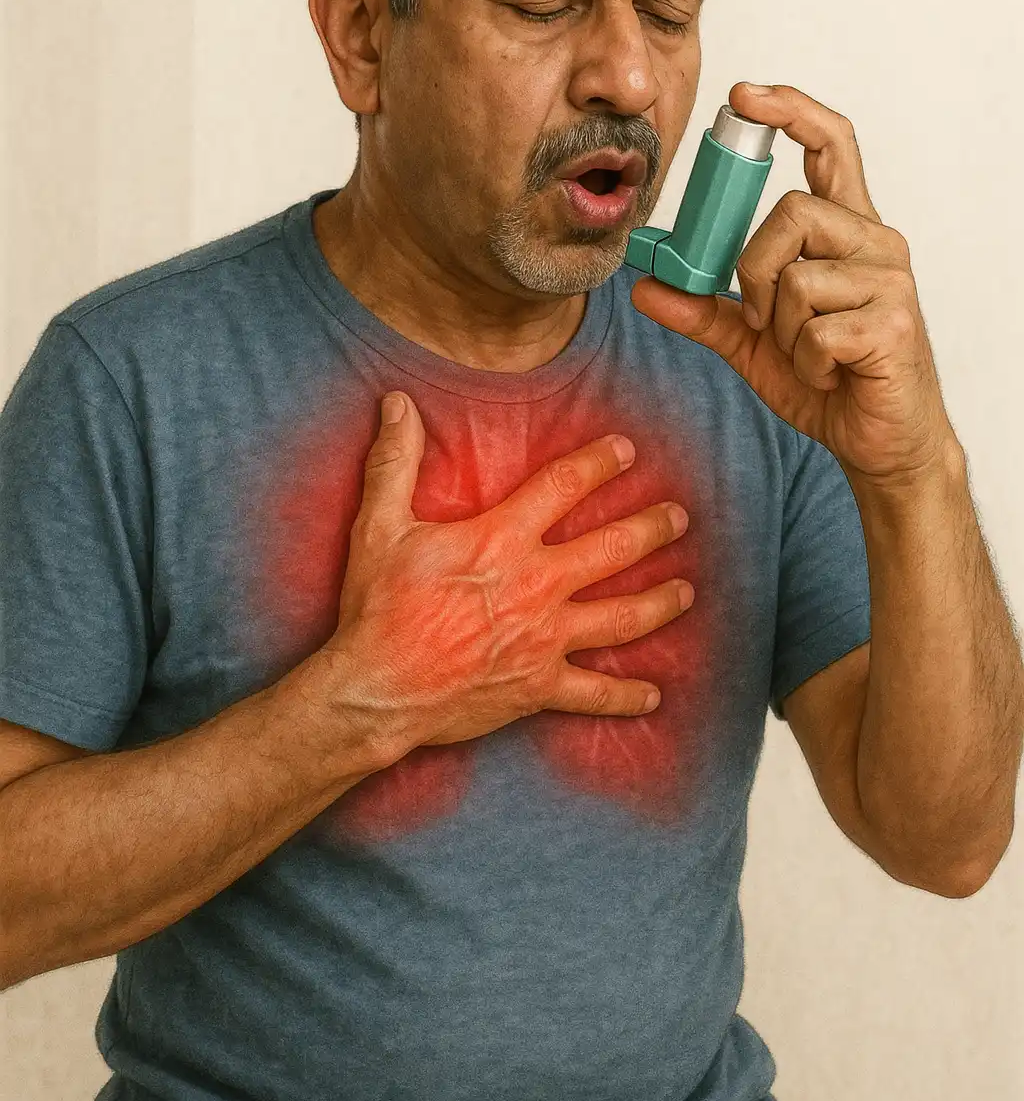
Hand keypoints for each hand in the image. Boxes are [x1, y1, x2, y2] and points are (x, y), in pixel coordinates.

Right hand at [321, 392, 694, 754]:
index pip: (563, 487)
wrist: (378, 689)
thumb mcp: (379, 526)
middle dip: (651, 529)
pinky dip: (626, 697)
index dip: (598, 463)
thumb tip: (397, 403)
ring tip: (686, 591)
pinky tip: (652, 696)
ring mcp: (545, 640)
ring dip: (660, 602)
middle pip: (611, 549)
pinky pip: (594, 693)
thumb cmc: (378, 608)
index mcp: (502, 540)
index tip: (627, 450)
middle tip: (679, 517)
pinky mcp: (539, 688)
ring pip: (621, 618)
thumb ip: (395, 462)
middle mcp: (536, 586)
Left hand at [631, 82, 960, 484]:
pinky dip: (806, 363)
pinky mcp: (894, 324)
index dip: (790, 110)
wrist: (880, 442)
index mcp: (846, 231)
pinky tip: (830, 375)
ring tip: (809, 356)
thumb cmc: (829, 380)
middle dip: (756, 270)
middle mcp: (875, 242)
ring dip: (783, 329)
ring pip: (798, 277)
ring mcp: (890, 281)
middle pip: (791, 211)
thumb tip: (643, 287)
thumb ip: (703, 309)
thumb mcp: (752, 342)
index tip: (745, 96)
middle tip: (765, 319)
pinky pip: (816, 331)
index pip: (831, 144)